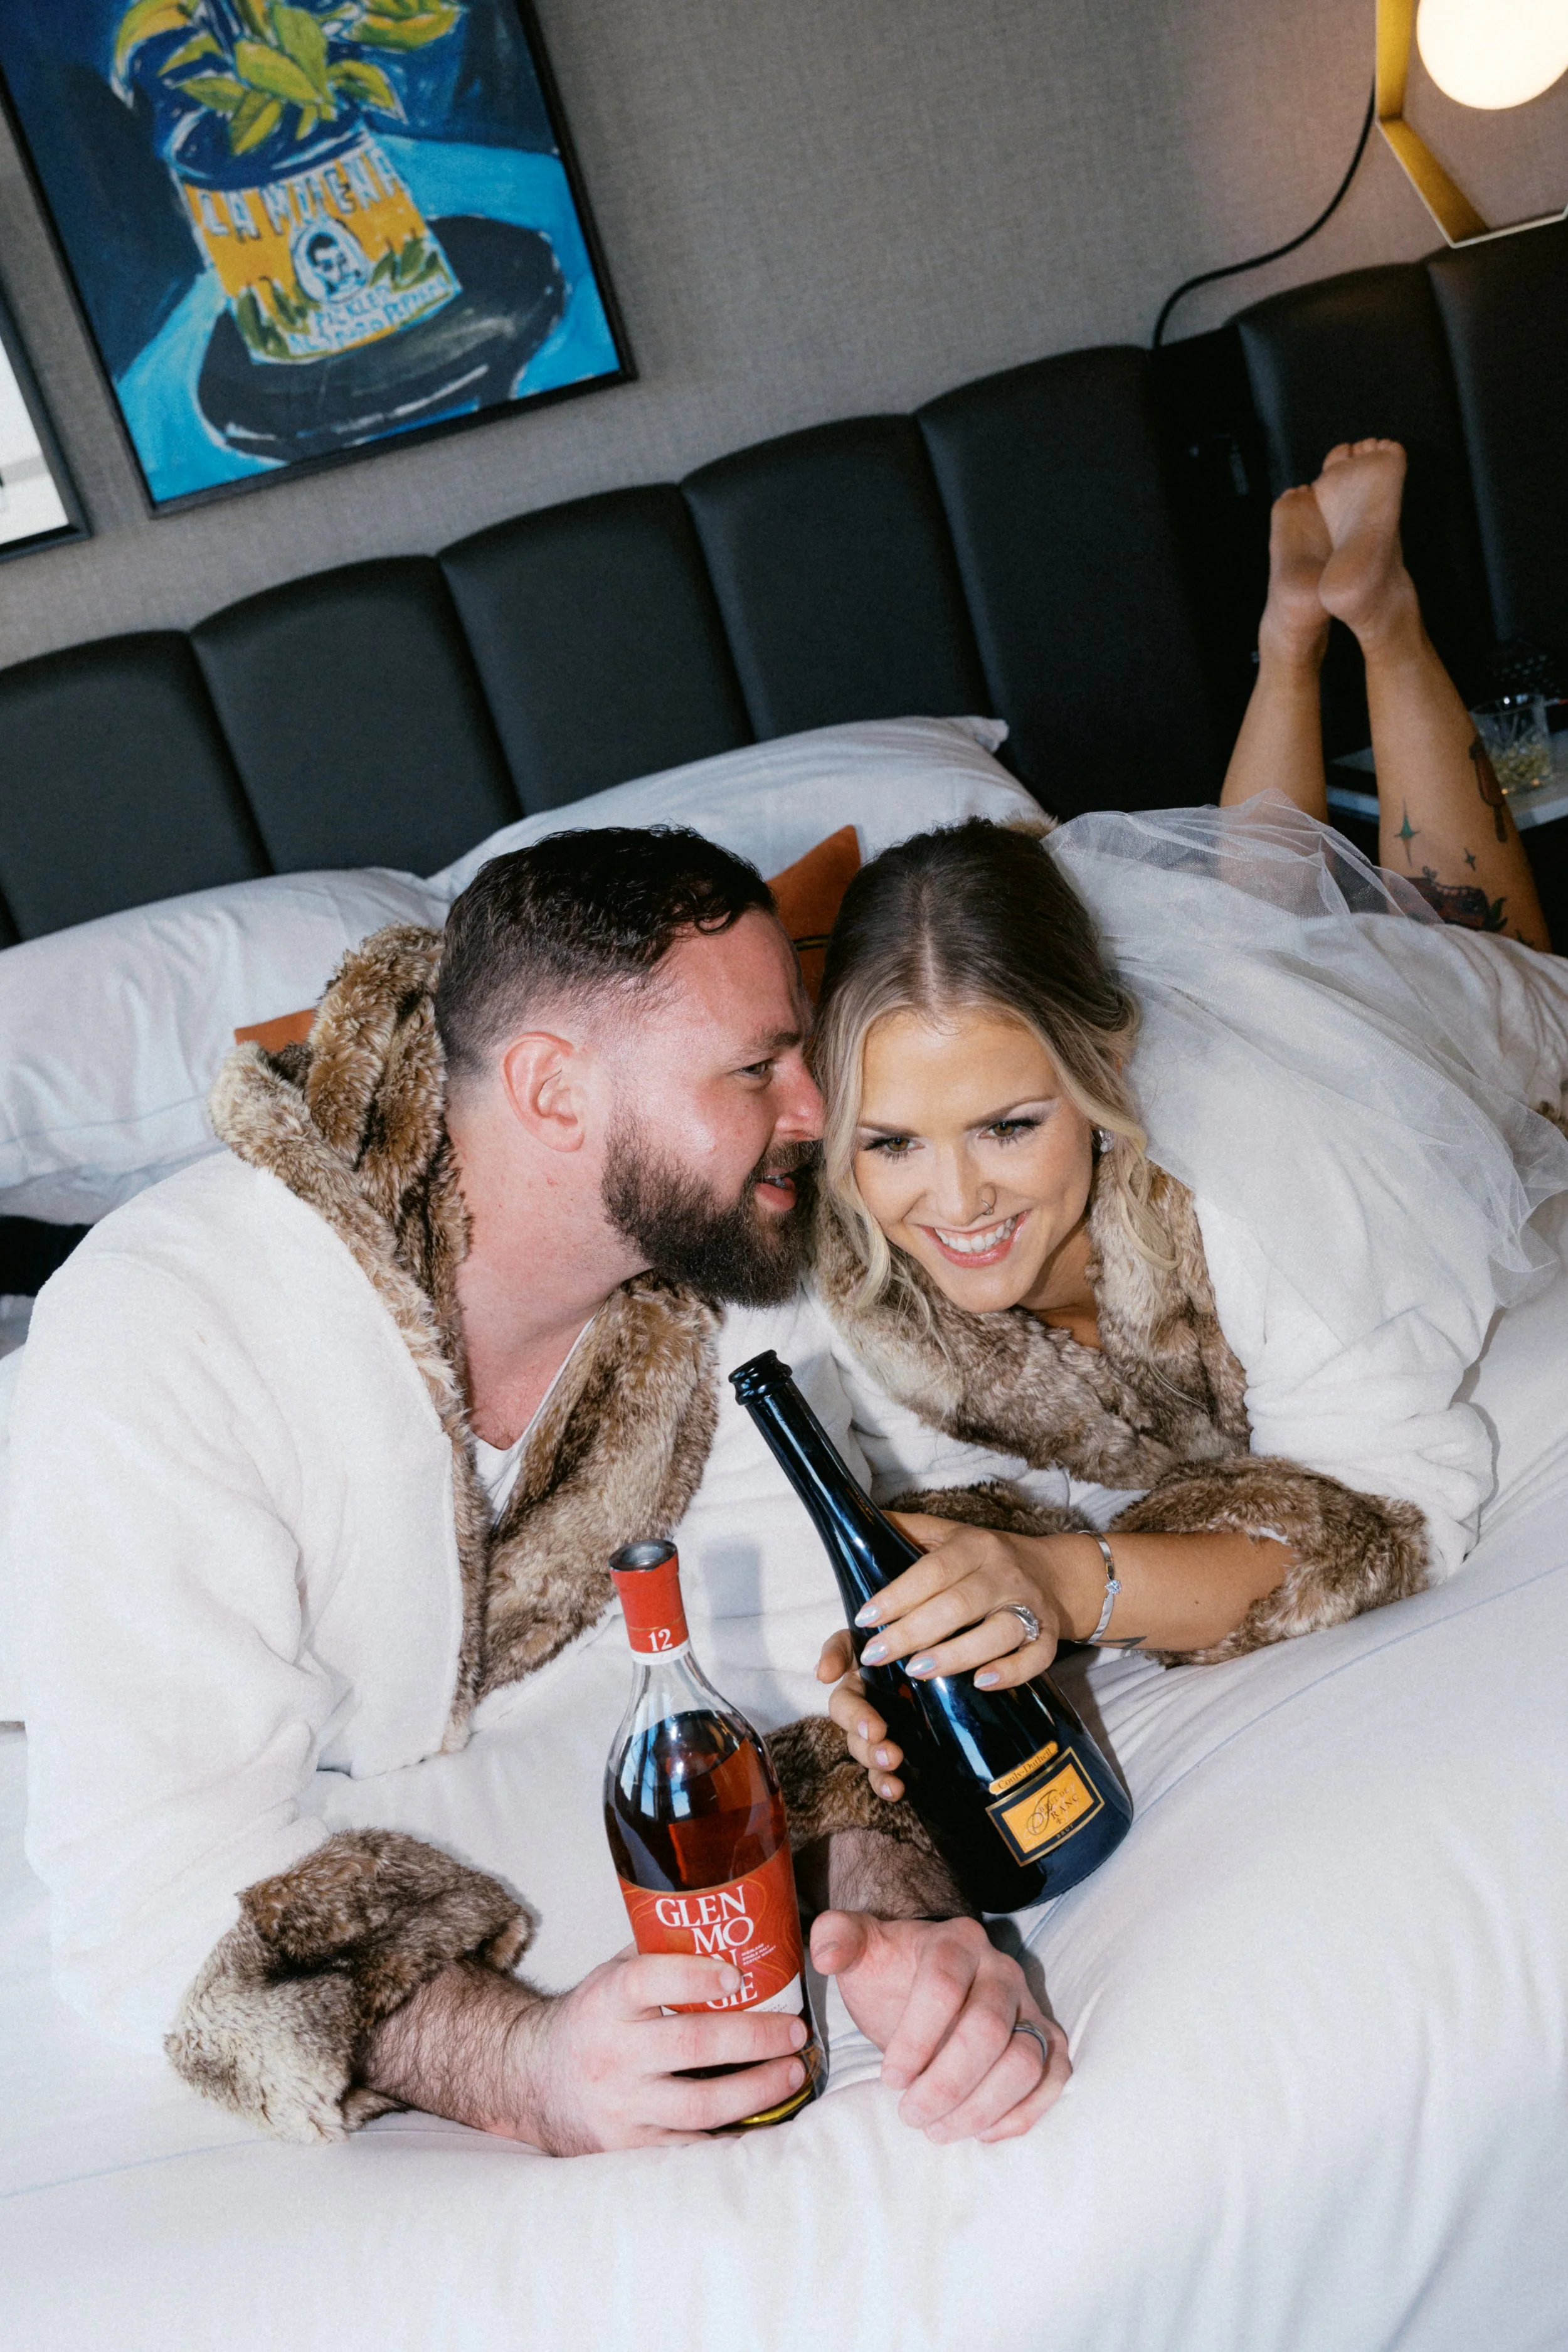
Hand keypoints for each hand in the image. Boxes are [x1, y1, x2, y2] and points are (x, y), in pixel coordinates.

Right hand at [383, 1949, 812, 2153]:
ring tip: (794, 2072)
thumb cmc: (593, 2018)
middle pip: (691, 2046)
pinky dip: (733, 2135)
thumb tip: (726, 1919)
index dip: (693, 1976)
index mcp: (606, 2003)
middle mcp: (611, 2055)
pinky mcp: (628, 2150)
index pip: (645, 1981)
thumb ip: (659, 1954)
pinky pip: (691, 2147)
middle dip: (754, 2037)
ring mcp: (620, 2108)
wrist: (533, 2082)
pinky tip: (767, 2118)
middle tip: (796, 2029)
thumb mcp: (611, 1976)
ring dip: (757, 2090)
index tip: (738, 1974)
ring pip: (699, 2106)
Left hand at [811, 1911, 1068, 2142]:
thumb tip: (826, 1954)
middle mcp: (1002, 1970)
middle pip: (989, 2030)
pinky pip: (1054, 2079)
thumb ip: (837, 1940)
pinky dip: (1023, 2113)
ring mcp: (1029, 2006)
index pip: (944, 1985)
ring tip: (938, 2129)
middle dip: (947, 2084)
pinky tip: (981, 2133)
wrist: (925, 1983)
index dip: (916, 2037)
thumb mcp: (859, 1952)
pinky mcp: (1046, 2041)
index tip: (889, 2077)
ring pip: (1026, 2061)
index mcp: (956, 1941)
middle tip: (911, 2115)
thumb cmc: (890, 1974)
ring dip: (982, 2107)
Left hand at [816, 1511, 1075, 1801]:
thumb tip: (854, 1521)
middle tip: (876, 1656)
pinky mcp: (1049, 1635)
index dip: (898, 1595)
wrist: (1052, 1571)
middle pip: (959, 1604)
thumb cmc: (984, 1558)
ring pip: (998, 1631)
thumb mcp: (948, 1534)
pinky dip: (1011, 1672)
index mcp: (973, 1546)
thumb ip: (906, 1529)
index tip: (865, 1618)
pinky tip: (981, 1683)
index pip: (932, 1570)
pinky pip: (1036, 1657)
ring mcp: (1030, 1606)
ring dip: (957, 1654)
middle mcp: (1002, 1574)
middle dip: (914, 1632)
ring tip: (918, 1672)